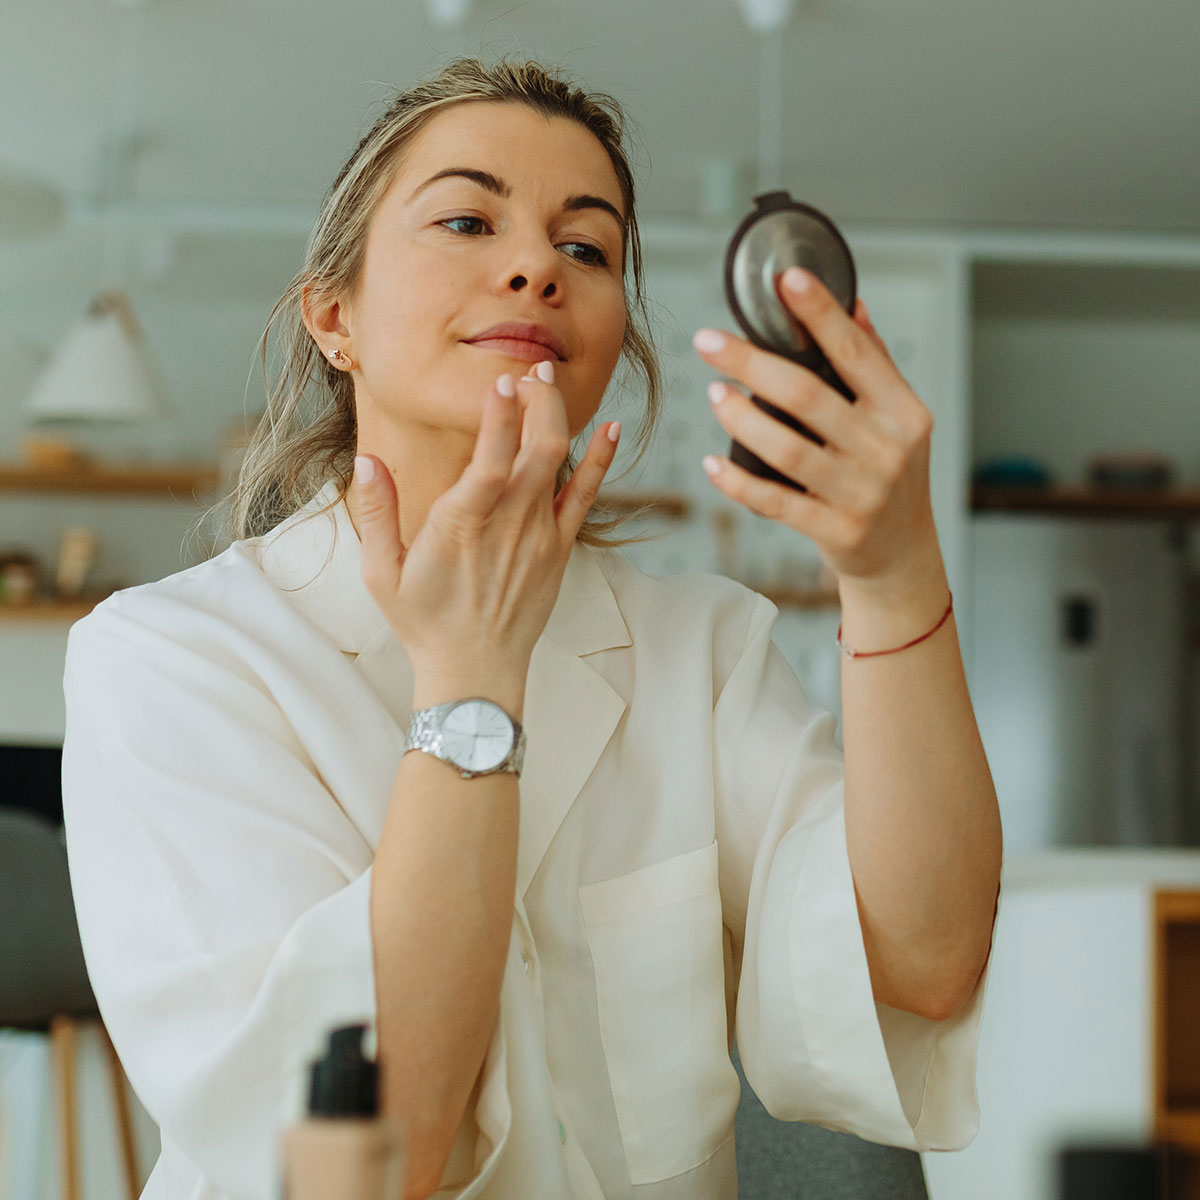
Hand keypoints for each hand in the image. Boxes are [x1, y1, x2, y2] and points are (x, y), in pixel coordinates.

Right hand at [352, 362, 620, 677]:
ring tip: (547, 380)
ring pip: (561, 463)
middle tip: (528, 366)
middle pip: (537, 448)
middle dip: (538, 399)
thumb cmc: (423, 621)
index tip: (500, 379)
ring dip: (557, 417)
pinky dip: (601, 460)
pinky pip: (587, 496)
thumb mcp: (381, 573)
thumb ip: (376, 513)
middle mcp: (508, 525)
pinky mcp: (560, 548)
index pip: (489, 460)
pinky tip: (610, 428)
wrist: (475, 670)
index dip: (499, 416)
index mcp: (461, 525)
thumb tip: (367, 460)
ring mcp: (540, 536)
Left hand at [694, 267, 939, 586]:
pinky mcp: (836, 530)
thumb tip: (852, 304)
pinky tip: (712, 462)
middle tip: (709, 341)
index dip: (820, 314)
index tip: (785, 281)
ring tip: (714, 393)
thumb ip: (875, 364)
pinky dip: (739, 482)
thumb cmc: (890, 476)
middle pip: (808, 395)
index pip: (855, 352)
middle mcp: (887, 450)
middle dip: (752, 362)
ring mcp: (861, 493)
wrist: (902, 553)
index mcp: (903, 411)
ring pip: (788, 449)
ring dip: (742, 419)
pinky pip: (776, 502)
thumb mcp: (898, 420)